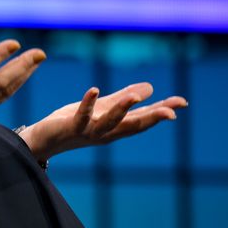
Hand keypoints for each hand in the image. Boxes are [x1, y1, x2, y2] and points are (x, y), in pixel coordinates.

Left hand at [19, 83, 187, 160]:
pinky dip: (88, 104)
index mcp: (116, 126)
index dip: (163, 110)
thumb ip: (123, 98)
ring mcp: (89, 131)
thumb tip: (150, 88)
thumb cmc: (74, 123)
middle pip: (133, 126)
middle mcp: (106, 133)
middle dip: (152, 119)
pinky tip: (94, 90)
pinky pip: (82, 116)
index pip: (143, 117)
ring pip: (109, 123)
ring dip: (122, 111)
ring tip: (134, 97)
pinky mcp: (71, 127)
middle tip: (171, 112)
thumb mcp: (102, 108)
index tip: (183, 102)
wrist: (44, 139)